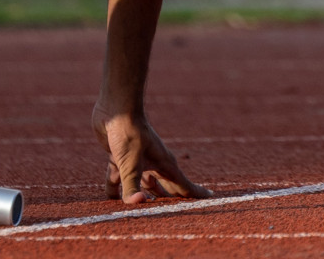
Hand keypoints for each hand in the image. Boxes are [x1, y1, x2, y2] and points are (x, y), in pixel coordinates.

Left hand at [93, 106, 209, 203]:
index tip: (212, 198)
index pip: (184, 184)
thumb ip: (132, 186)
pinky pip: (118, 178)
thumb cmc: (129, 132)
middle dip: (169, 201)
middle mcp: (153, 164)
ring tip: (143, 213)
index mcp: (164, 164)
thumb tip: (139, 204)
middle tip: (175, 214)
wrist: (116, 109)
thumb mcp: (130, 163)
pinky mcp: (120, 158)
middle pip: (164, 188)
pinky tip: (111, 199)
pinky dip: (115, 189)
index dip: (198, 193)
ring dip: (142, 197)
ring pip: (142, 185)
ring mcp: (136, 161)